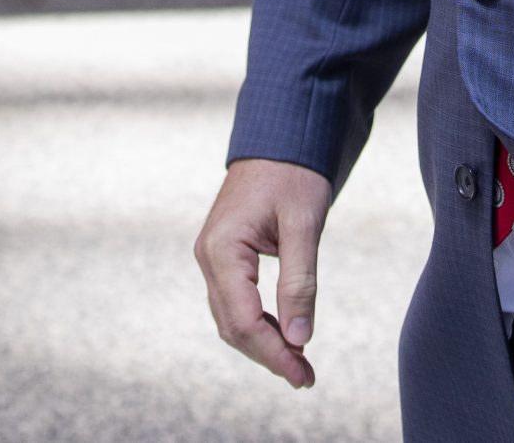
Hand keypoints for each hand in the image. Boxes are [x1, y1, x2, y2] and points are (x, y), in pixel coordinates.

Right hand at [195, 156, 332, 387]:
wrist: (278, 136)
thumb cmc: (293, 173)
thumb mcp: (303, 225)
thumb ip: (299, 282)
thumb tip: (299, 338)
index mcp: (222, 250)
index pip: (244, 320)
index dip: (273, 352)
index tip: (303, 374)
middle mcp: (208, 257)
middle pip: (233, 325)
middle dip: (268, 354)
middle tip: (305, 377)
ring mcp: (212, 256)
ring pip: (231, 317)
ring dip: (263, 342)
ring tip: (299, 363)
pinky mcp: (223, 255)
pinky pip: (234, 301)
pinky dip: (258, 322)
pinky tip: (284, 332)